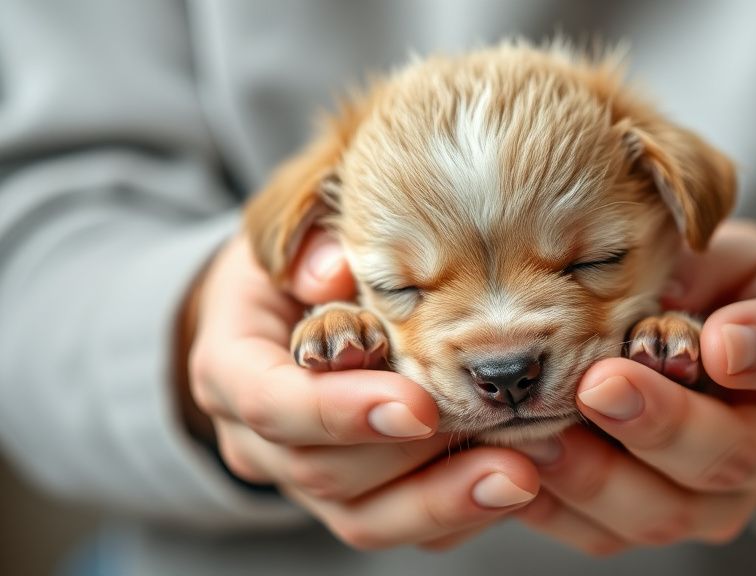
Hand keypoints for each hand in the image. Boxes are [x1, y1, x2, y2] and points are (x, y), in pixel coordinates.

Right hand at [177, 230, 537, 549]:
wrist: (291, 305)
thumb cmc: (301, 254)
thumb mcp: (294, 224)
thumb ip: (311, 238)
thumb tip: (334, 271)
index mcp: (231, 366)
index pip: (269, 403)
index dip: (338, 412)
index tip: (415, 407)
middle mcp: (260, 438)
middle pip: (321, 472)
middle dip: (409, 461)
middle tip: (493, 436)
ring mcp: (307, 477)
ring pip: (363, 518)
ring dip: (444, 502)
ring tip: (519, 474)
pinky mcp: (355, 498)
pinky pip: (401, 527)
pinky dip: (457, 515)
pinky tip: (513, 486)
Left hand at [516, 220, 755, 553]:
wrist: (724, 353)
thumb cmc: (719, 288)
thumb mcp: (722, 255)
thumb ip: (695, 268)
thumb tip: (650, 294)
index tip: (722, 346)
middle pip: (730, 456)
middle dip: (660, 426)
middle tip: (600, 386)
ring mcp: (724, 496)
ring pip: (667, 511)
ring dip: (597, 480)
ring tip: (539, 438)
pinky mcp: (660, 518)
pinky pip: (608, 534)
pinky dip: (554, 509)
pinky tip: (511, 472)